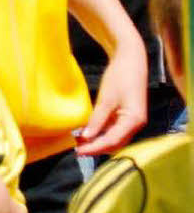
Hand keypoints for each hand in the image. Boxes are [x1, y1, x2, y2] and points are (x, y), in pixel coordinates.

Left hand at [76, 35, 146, 154]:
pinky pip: (114, 130)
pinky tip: (88, 132)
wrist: (131, 60)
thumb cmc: (120, 76)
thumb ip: (97, 119)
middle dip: (96, 147)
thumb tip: (86, 138)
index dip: (95, 148)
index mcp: (134, 120)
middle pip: (115, 143)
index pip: (112, 141)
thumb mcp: (106, 98)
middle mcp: (136, 124)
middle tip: (76, 149)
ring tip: (79, 142)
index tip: (79, 152)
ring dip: (98, 141)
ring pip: (114, 138)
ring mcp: (131, 121)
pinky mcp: (126, 116)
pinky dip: (101, 133)